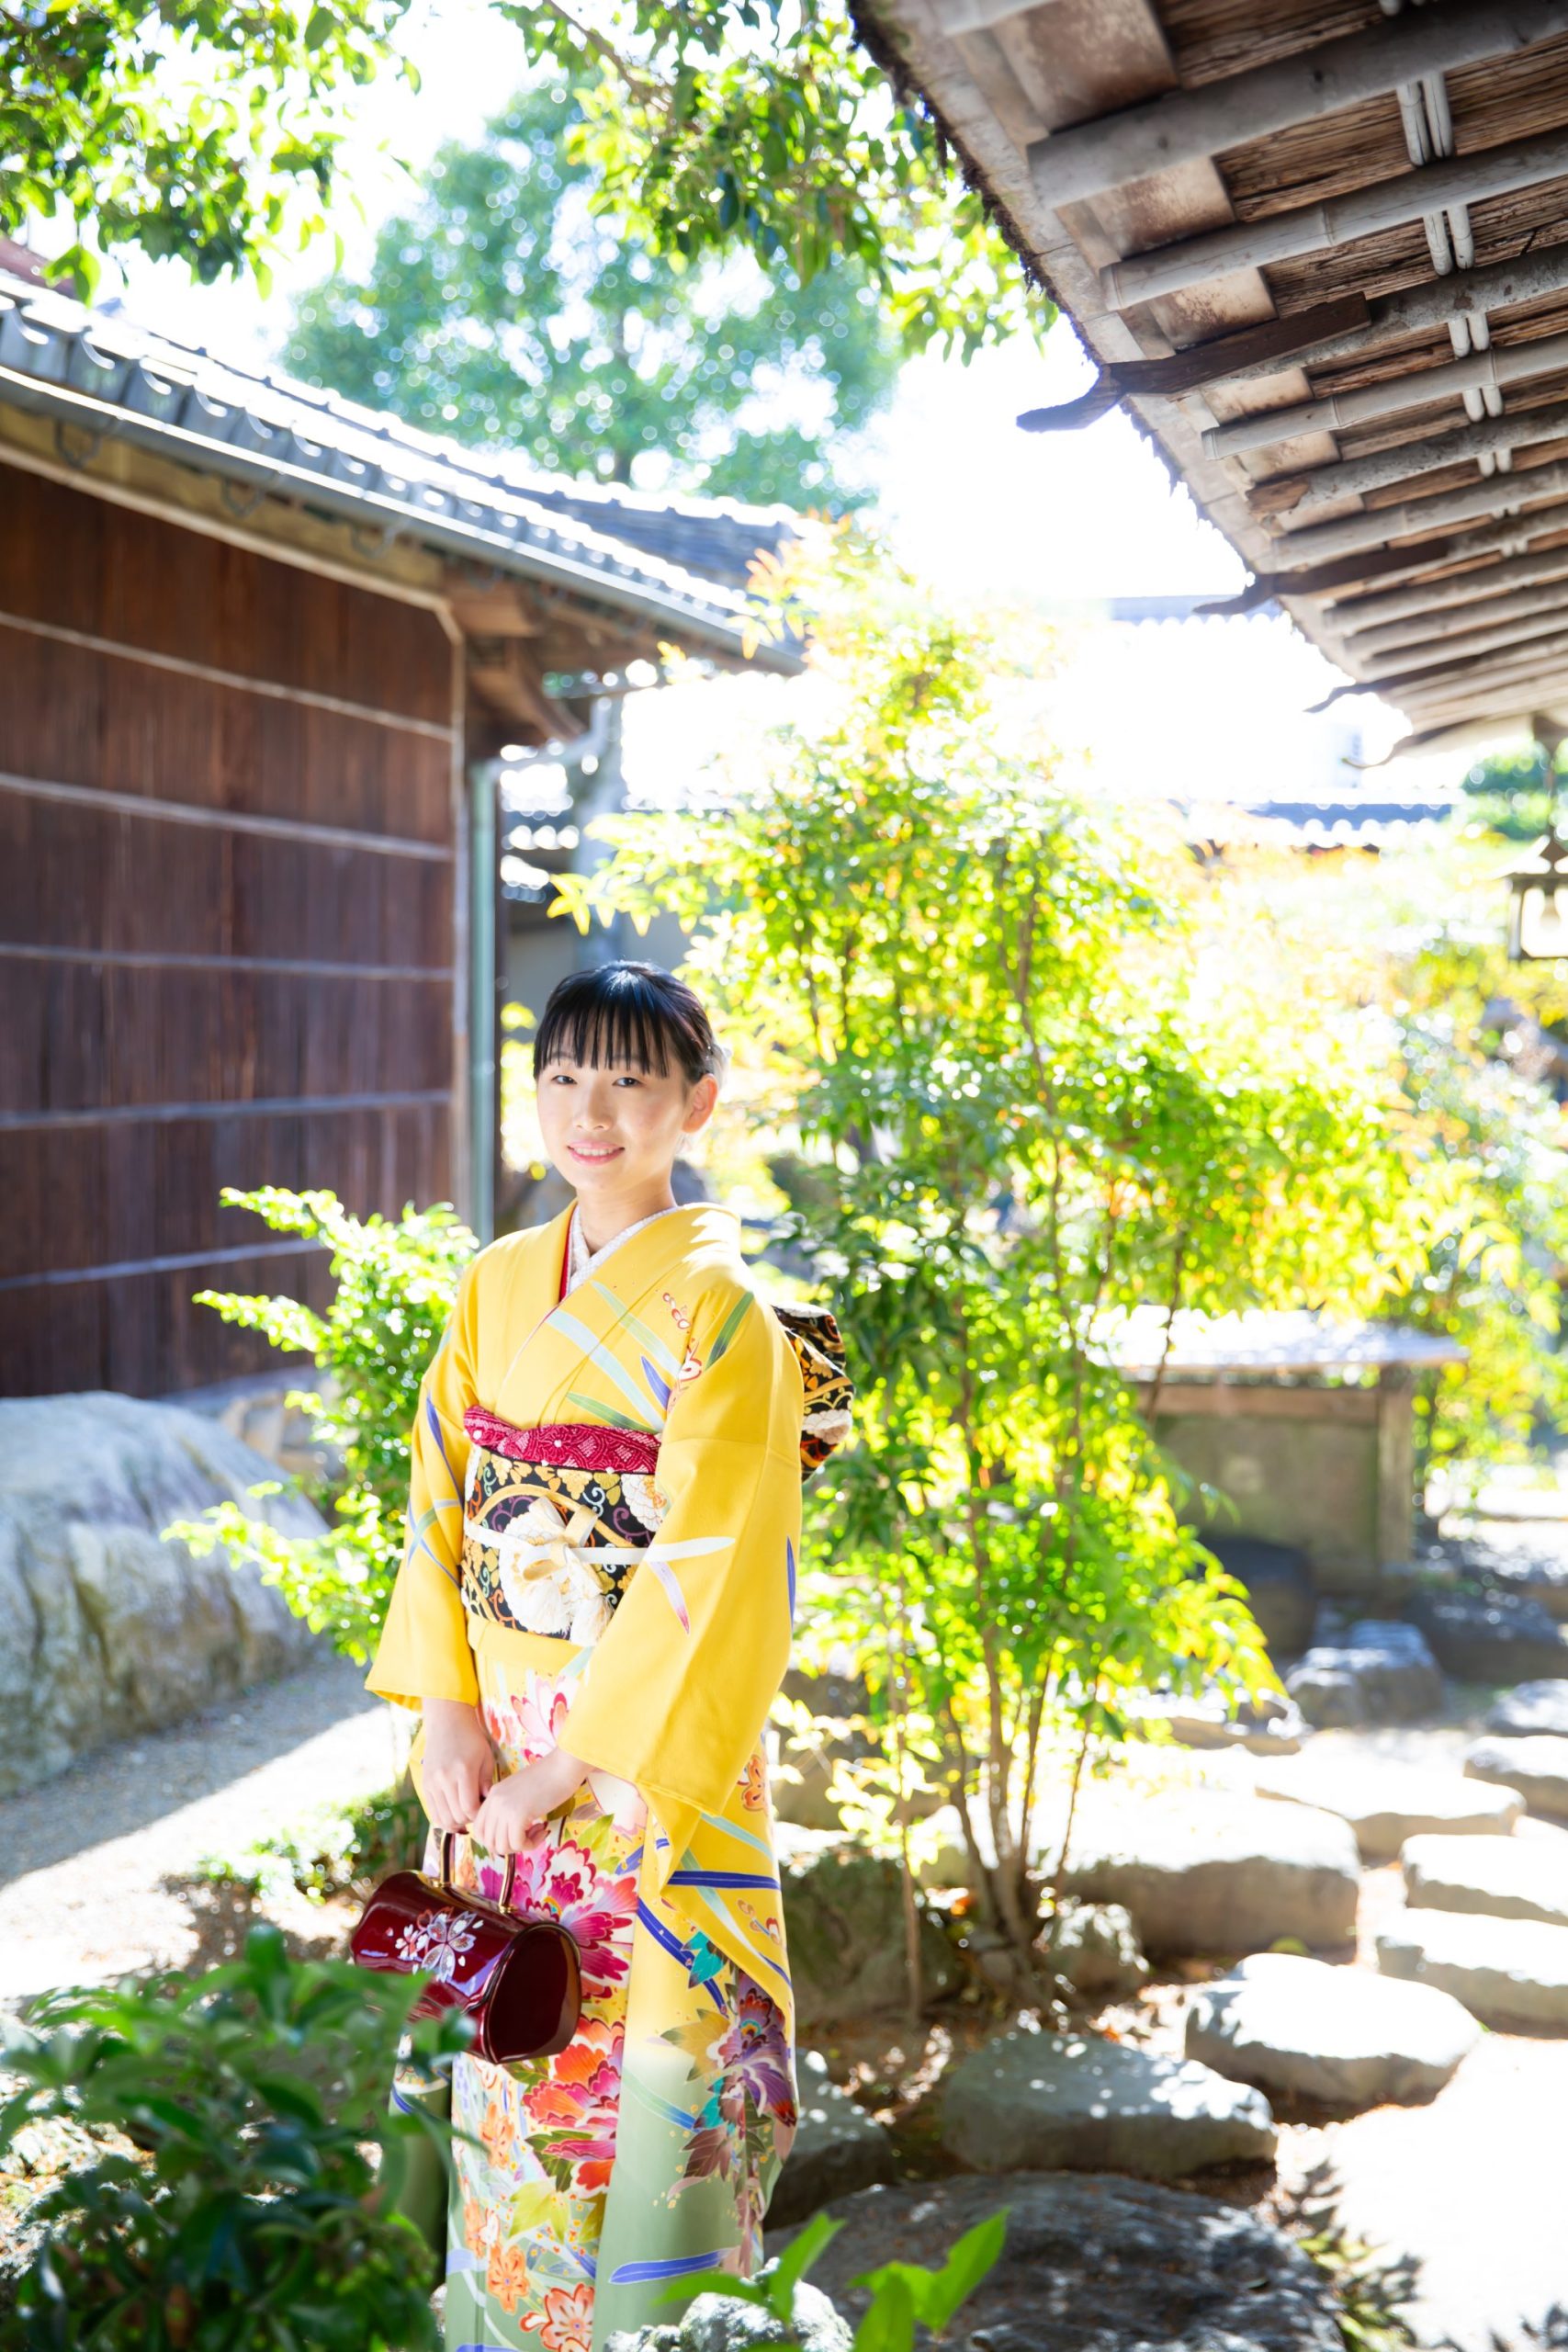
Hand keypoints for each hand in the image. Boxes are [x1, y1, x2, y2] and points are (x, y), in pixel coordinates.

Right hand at [421, 1697, 495, 1832]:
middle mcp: (444, 1778)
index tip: (484, 1808)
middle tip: (476, 1811)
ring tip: (465, 1814)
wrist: (447, 1723)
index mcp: (463, 1771)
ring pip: (443, 1818)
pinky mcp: (425, 1785)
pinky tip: (453, 1814)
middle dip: (469, 1819)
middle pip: (456, 1815)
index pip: (469, 1807)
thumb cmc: (471, 1739)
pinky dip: (443, 1818)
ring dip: (456, 1822)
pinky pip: (433, 1812)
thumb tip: (487, 1804)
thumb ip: (487, 1783)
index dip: (478, 1814)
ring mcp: (432, 1782)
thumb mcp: (486, 1758)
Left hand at [469, 1746, 589, 1855]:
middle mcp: (494, 1802)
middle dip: (509, 1847)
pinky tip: (542, 1830)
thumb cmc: (548, 1779)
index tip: (516, 1835)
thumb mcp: (519, 1793)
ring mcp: (504, 1808)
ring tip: (537, 1831)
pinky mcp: (517, 1815)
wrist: (562, 1767)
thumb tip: (507, 1837)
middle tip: (528, 1836)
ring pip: (502, 1847)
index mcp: (492, 1795)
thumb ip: (508, 1809)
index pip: (479, 1830)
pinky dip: (531, 1844)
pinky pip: (518, 1844)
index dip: (496, 1840)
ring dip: (521, 1846)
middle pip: (489, 1842)